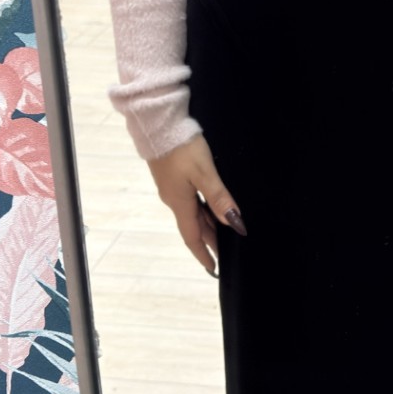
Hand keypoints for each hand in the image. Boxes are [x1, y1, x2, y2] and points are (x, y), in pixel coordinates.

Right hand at [146, 133, 246, 277]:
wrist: (158, 124)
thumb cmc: (182, 148)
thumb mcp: (204, 173)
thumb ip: (219, 198)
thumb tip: (234, 224)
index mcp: (180, 203)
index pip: (193, 237)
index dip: (203, 254)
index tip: (213, 269)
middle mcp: (174, 199)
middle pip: (195, 226)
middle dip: (210, 240)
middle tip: (226, 252)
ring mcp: (172, 188)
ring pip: (193, 212)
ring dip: (207, 224)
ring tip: (223, 232)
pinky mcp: (173, 176)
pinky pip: (190, 200)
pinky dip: (202, 209)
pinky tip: (211, 205)